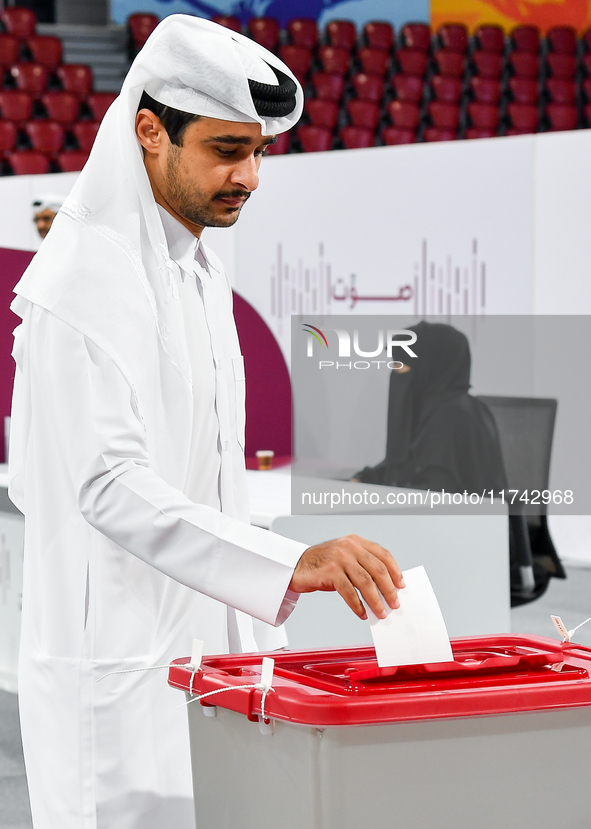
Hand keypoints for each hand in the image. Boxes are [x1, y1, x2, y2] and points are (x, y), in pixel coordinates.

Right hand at [288, 534, 404, 620]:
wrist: (295, 567)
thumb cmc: (322, 565)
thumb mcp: (344, 559)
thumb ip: (362, 567)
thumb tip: (384, 589)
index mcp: (356, 541)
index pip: (383, 554)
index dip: (395, 570)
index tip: (401, 585)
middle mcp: (349, 546)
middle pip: (377, 569)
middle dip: (389, 589)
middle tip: (394, 603)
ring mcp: (339, 557)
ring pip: (365, 582)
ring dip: (375, 600)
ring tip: (381, 612)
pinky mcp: (329, 571)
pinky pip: (349, 592)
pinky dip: (357, 605)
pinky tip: (362, 613)